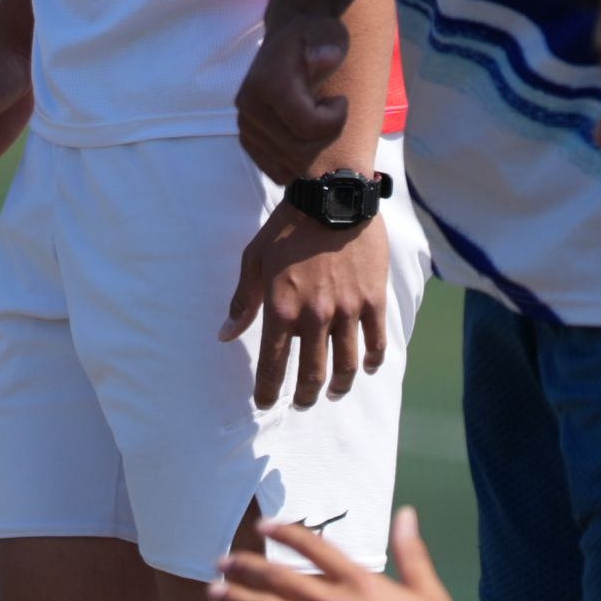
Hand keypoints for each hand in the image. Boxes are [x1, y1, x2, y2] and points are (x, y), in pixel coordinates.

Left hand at [210, 505, 458, 600]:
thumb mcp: (429, 592)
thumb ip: (411, 552)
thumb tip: (405, 514)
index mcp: (361, 584)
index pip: (314, 547)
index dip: (284, 532)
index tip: (261, 525)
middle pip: (280, 579)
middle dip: (246, 567)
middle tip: (220, 561)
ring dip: (238, 600)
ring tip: (214, 592)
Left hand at [221, 198, 400, 407]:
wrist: (334, 197)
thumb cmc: (288, 227)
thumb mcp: (255, 260)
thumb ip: (242, 302)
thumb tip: (224, 335)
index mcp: (282, 308)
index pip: (273, 365)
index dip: (267, 391)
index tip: (265, 403)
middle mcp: (315, 316)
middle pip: (312, 373)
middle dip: (304, 396)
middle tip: (301, 403)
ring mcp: (348, 310)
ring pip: (347, 364)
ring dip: (339, 386)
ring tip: (333, 393)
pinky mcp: (373, 299)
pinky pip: (376, 341)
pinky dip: (373, 360)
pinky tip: (368, 368)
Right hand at [233, 13, 358, 184]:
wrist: (289, 35)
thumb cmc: (314, 37)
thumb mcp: (326, 35)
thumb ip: (326, 47)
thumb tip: (327, 57)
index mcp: (267, 85)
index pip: (309, 128)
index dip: (336, 119)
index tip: (340, 99)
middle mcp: (249, 107)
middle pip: (300, 152)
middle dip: (326, 136)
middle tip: (330, 110)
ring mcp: (245, 125)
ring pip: (291, 165)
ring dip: (313, 147)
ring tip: (315, 119)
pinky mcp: (247, 139)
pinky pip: (275, 171)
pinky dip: (295, 163)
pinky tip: (305, 140)